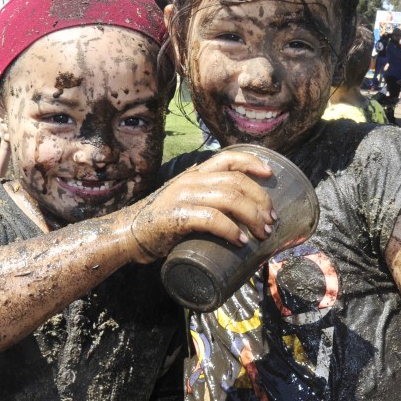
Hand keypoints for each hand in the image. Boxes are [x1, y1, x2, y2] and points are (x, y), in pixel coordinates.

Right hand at [122, 150, 276, 263]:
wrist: (129, 233)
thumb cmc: (162, 221)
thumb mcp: (186, 199)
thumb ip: (207, 198)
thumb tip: (243, 211)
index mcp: (195, 173)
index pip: (228, 158)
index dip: (252, 162)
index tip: (270, 174)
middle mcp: (191, 180)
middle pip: (237, 181)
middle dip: (260, 200)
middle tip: (271, 221)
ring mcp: (184, 196)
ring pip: (230, 198)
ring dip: (253, 216)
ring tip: (262, 233)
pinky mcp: (178, 216)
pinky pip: (212, 219)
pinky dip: (231, 230)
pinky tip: (241, 242)